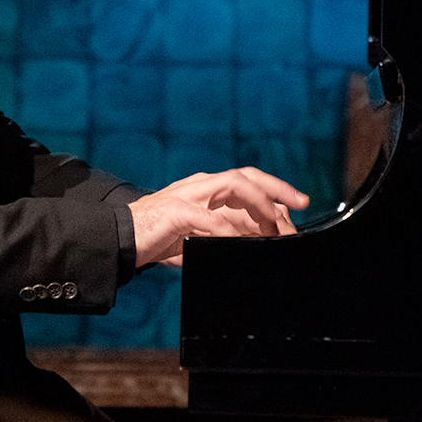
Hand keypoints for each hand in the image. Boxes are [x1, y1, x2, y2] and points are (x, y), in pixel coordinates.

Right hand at [128, 167, 309, 266]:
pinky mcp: (176, 211)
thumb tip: (253, 244)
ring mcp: (188, 195)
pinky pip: (209, 218)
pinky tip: (238, 242)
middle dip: (277, 189)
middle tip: (301, 205)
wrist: (120, 238)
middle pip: (247, 177)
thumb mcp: (198, 237)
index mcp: (207, 189)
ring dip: (259, 205)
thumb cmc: (158, 237)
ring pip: (234, 185)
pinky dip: (227, 230)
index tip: (296, 212)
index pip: (248, 183)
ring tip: (274, 226)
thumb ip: (224, 236)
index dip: (275, 193)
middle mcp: (201, 185)